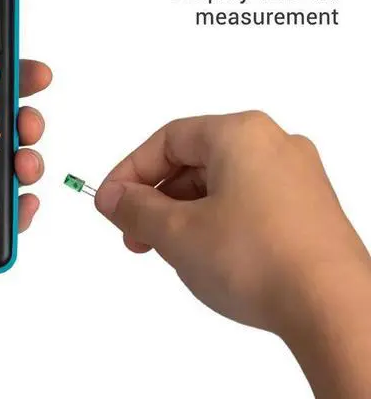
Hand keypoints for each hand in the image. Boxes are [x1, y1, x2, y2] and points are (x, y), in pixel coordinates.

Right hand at [95, 112, 370, 396]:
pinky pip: (247, 201)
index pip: (168, 139)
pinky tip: (206, 253)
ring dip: (184, 213)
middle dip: (156, 198)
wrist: (335, 311)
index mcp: (240, 134)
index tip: (111, 201)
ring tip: (167, 249)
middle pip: (194, 161)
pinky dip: (216, 220)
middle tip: (134, 231)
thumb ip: (135, 208)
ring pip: (220, 183)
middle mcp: (273, 144)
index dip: (131, 171)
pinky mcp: (307, 207)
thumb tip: (111, 198)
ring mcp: (296, 176)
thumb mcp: (177, 232)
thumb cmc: (261, 260)